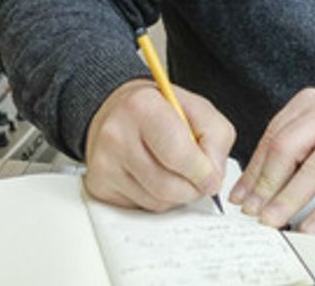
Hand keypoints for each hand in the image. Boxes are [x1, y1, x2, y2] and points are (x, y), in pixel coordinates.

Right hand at [83, 79, 234, 211]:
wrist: (120, 111)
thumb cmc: (162, 110)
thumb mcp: (198, 109)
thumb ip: (216, 139)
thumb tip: (213, 178)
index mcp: (142, 106)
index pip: (178, 154)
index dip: (203, 172)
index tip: (211, 176)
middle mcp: (116, 134)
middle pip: (167, 186)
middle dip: (193, 189)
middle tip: (199, 179)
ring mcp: (104, 162)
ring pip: (156, 202)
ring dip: (177, 196)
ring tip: (176, 173)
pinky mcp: (99, 184)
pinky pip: (141, 207)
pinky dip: (157, 199)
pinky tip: (155, 178)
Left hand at [229, 88, 314, 234]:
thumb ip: (286, 156)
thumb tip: (249, 190)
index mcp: (310, 102)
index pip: (273, 137)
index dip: (254, 170)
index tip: (241, 197)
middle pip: (288, 148)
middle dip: (266, 184)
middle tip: (253, 211)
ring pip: (313, 171)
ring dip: (288, 201)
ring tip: (273, 221)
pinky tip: (309, 228)